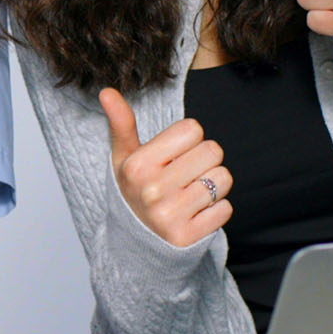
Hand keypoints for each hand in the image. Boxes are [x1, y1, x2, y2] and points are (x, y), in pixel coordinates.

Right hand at [101, 89, 231, 247]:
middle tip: (184, 176)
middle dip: (203, 161)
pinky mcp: (188, 237)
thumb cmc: (135, 189)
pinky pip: (225, 209)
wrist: (136, 242)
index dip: (187, 140)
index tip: (172, 156)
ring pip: (223, 179)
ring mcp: (170, 215)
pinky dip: (215, 211)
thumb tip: (107, 91)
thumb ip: (121, 123)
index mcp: (137, 165)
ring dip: (212, 186)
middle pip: (212, 151)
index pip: (192, 129)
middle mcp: (152, 190)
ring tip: (190, 194)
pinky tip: (194, 214)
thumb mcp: (123, 157)